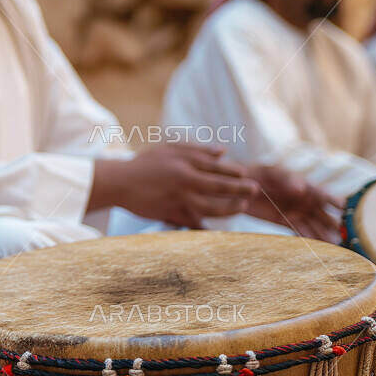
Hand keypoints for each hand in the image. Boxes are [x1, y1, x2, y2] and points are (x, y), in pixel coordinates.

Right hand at [91, 143, 257, 227]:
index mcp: (185, 161)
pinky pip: (196, 222)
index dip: (235, 171)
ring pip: (213, 206)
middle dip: (241, 188)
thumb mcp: (170, 148)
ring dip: (231, 208)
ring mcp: (180, 198)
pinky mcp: (173, 213)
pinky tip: (219, 228)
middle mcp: (185, 179)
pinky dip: (208, 226)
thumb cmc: (145, 163)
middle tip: (254, 190)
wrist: (120, 182)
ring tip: (242, 206)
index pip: (218, 166)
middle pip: (220, 185)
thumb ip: (197, 148)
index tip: (245, 174)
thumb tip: (223, 151)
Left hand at [244, 164, 341, 241]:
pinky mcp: (284, 221)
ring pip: (314, 225)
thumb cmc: (258, 173)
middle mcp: (303, 200)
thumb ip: (287, 178)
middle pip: (323, 213)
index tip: (346, 209)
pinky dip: (309, 238)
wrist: (240, 187)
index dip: (335, 201)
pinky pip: (299, 231)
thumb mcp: (272, 171)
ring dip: (324, 234)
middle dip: (335, 223)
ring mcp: (295, 212)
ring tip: (337, 244)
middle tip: (347, 233)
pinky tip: (319, 247)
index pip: (323, 194)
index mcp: (304, 186)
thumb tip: (302, 188)